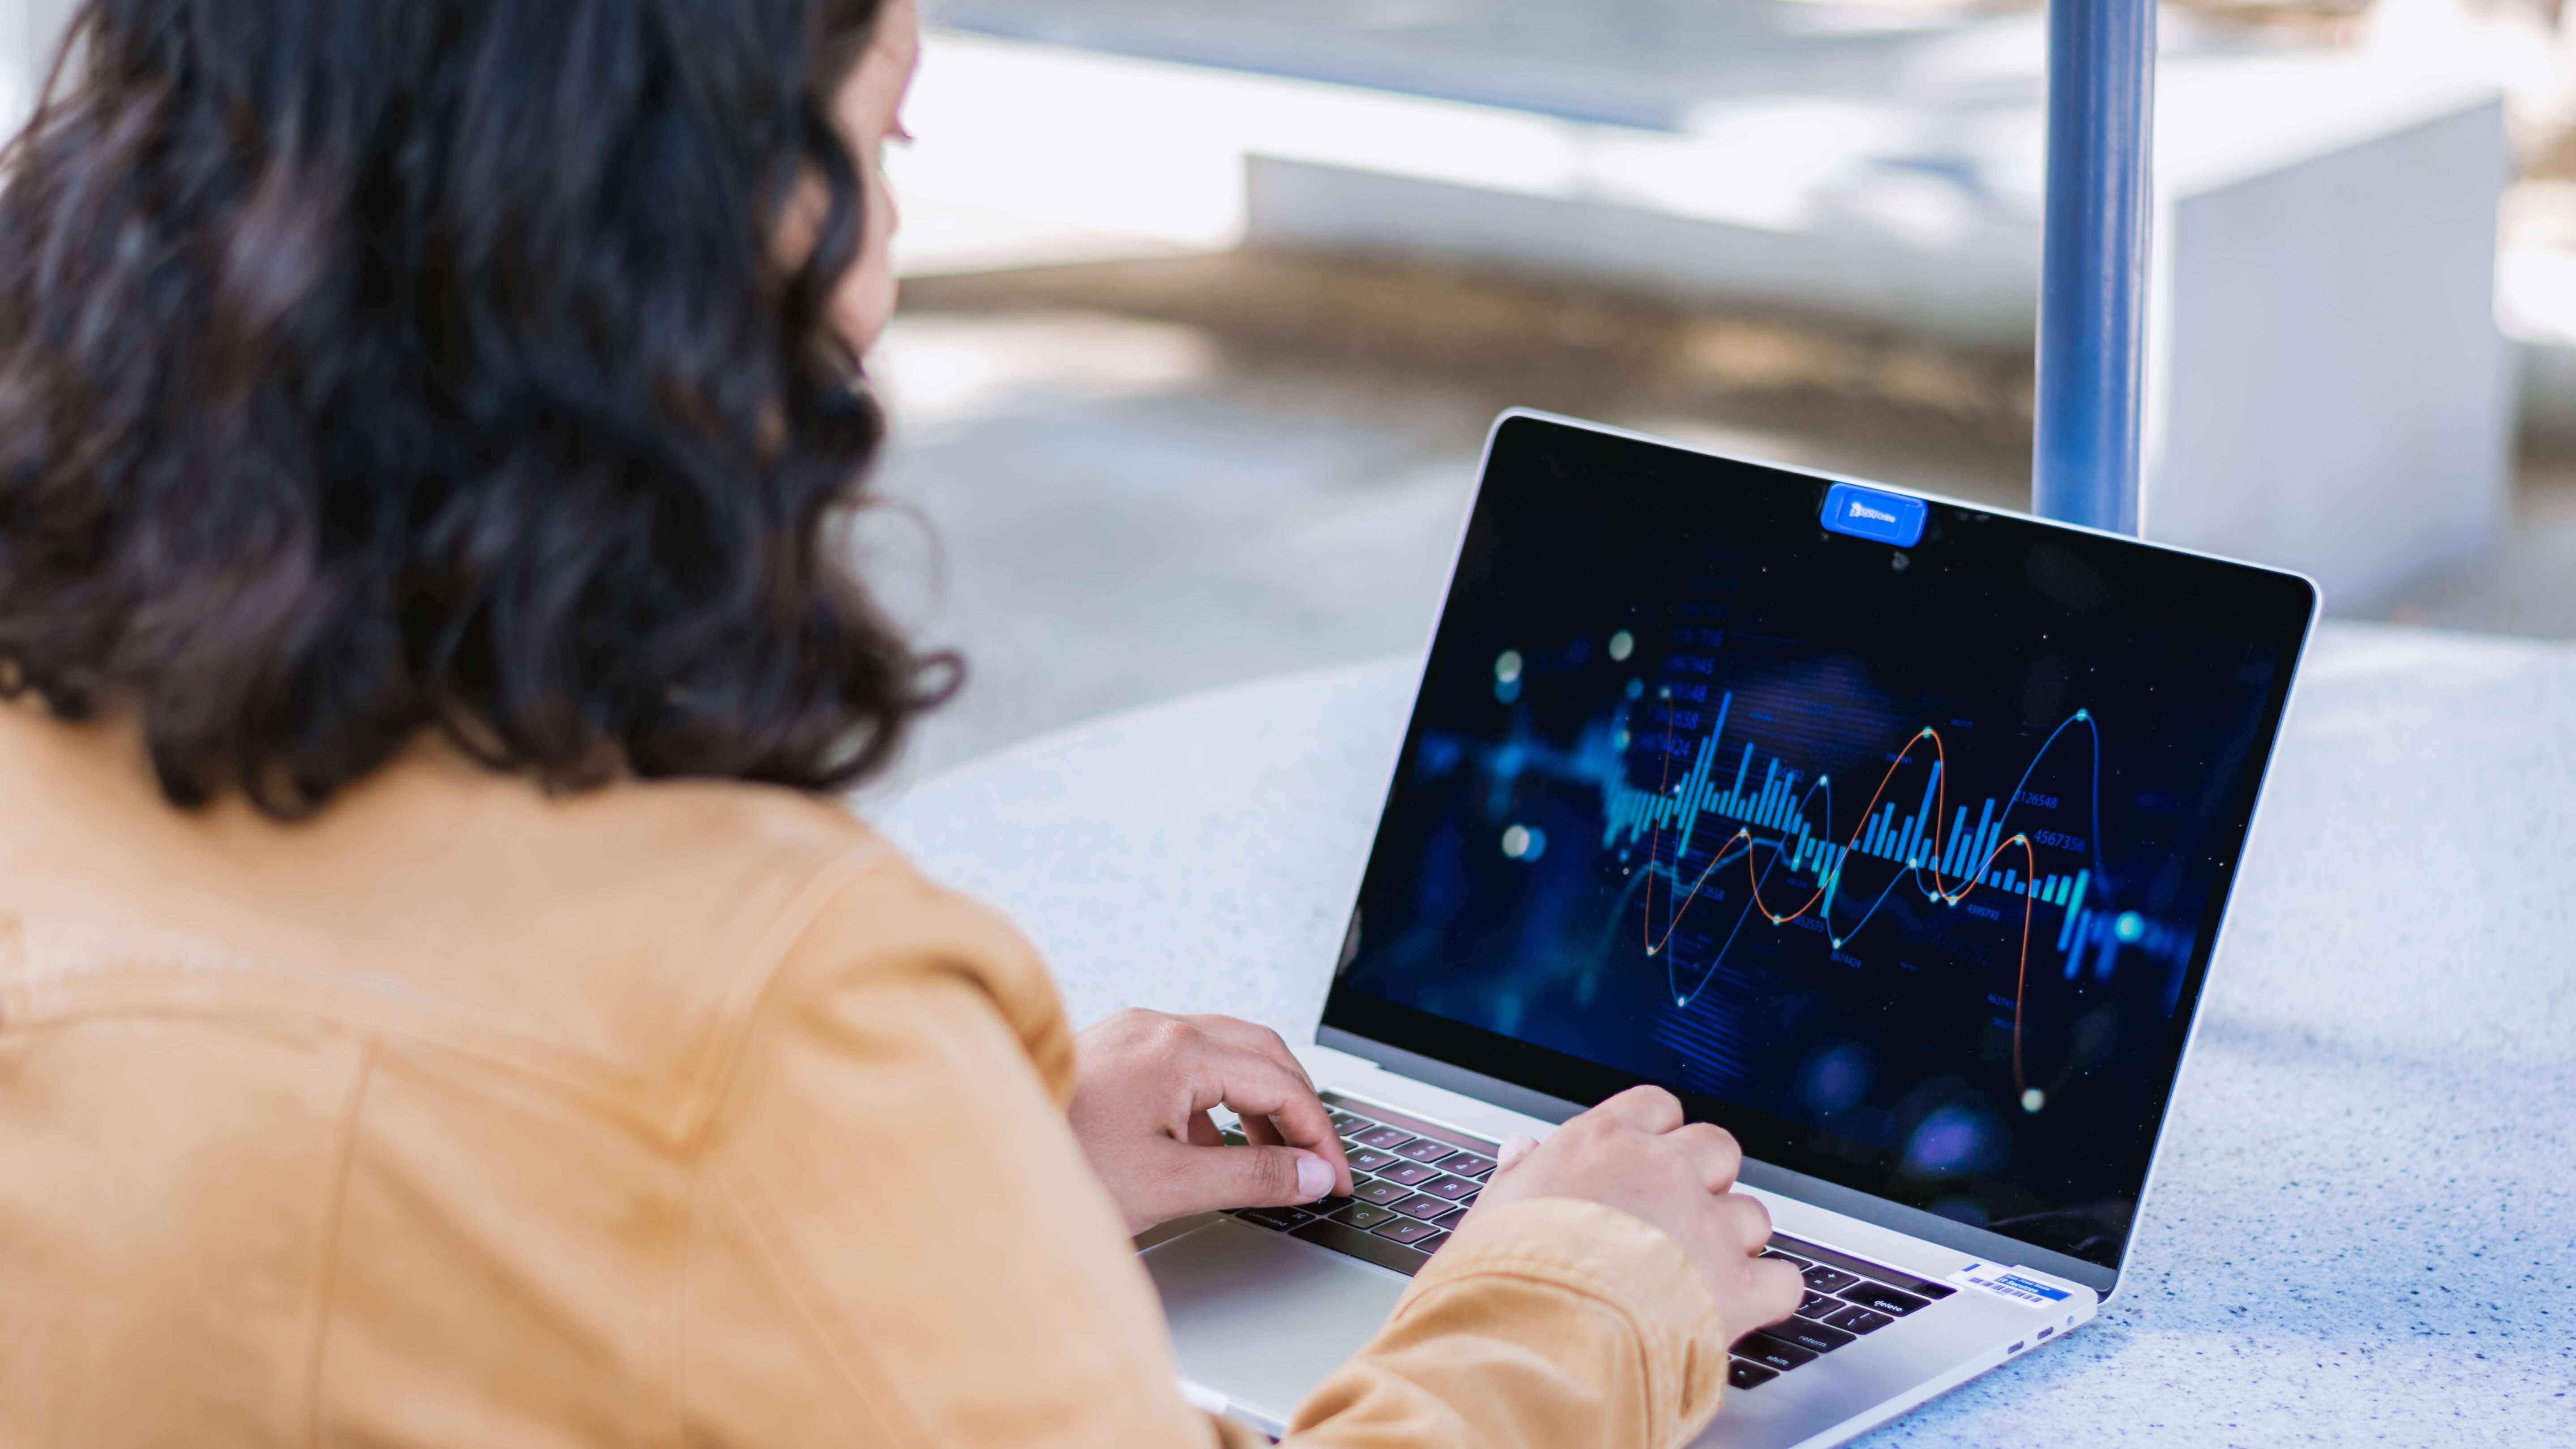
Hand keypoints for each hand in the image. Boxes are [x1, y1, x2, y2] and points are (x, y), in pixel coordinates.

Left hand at [1067, 1009, 1354, 1234]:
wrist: (975, 1156)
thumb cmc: (1058, 1166)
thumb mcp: (1170, 1184)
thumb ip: (1252, 1175)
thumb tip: (1311, 1174)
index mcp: (1178, 1050)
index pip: (1282, 1083)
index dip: (1319, 1135)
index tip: (1335, 1179)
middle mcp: (1157, 1026)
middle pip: (1262, 1052)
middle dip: (1299, 1107)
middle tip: (1318, 1162)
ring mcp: (1133, 1033)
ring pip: (1226, 1052)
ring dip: (1260, 1100)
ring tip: (1274, 1157)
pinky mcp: (1113, 1050)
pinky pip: (1187, 1062)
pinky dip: (1216, 1099)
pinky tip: (1212, 1144)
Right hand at [1469, 1086, 1801, 1342]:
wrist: (1534, 1334)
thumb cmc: (1501, 1276)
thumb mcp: (1494, 1209)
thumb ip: (1520, 1176)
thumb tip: (1522, 1152)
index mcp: (1600, 1143)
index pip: (1656, 1108)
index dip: (1659, 1138)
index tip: (1648, 1164)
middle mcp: (1661, 1171)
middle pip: (1717, 1149)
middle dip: (1707, 1182)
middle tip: (1677, 1222)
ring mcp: (1705, 1226)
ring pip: (1753, 1215)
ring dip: (1734, 1243)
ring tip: (1698, 1277)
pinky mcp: (1736, 1287)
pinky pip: (1784, 1280)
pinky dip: (1769, 1296)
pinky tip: (1744, 1308)